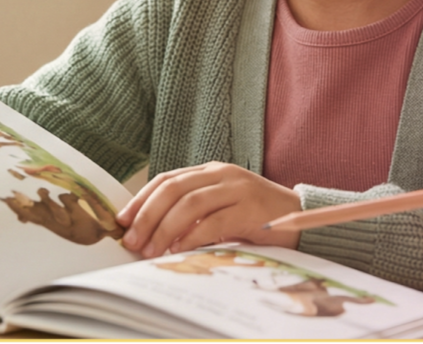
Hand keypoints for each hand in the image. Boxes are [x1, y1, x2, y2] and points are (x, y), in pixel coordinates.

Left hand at [116, 162, 300, 256]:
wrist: (300, 216)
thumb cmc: (255, 217)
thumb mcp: (220, 208)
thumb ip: (194, 212)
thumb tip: (151, 232)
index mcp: (211, 170)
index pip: (167, 178)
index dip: (141, 199)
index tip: (122, 221)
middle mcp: (222, 174)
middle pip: (174, 188)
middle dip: (147, 215)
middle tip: (131, 240)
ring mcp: (238, 188)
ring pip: (190, 203)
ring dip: (164, 228)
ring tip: (150, 250)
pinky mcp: (250, 208)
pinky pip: (213, 222)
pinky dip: (191, 237)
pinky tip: (178, 251)